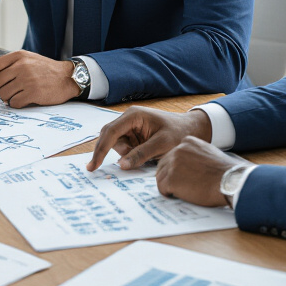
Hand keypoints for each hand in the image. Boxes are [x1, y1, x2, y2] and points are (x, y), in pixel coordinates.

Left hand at [0, 51, 78, 107]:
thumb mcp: (29, 59)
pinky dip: (15, 104)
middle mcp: (22, 66)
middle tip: (4, 92)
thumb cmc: (46, 69)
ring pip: (3, 94)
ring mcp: (27, 79)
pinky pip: (14, 102)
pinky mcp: (33, 93)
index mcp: (19, 56)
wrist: (67, 77)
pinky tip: (22, 100)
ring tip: (15, 96)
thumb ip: (11, 65)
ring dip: (6, 98)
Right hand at [87, 106, 213, 170]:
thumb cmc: (179, 133)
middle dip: (108, 152)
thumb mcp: (162, 145)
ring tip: (145, 156)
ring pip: (115, 143)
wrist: (191, 129)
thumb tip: (122, 165)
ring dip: (123, 154)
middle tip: (101, 169)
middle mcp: (128, 119)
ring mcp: (130, 126)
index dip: (100, 150)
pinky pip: (123, 146)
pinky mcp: (134, 135)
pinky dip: (128, 155)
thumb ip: (141, 154)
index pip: (110, 132)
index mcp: (133, 116)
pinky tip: (142, 156)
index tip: (94, 165)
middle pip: (108, 136)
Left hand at [156, 138, 251, 206]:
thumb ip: (195, 155)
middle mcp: (177, 150)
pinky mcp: (171, 179)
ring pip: (161, 177)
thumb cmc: (224, 172)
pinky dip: (168, 193)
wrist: (230, 181)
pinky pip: (162, 188)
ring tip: (179, 192)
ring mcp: (173, 164)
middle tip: (178, 186)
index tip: (181, 175)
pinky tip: (177, 196)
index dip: (175, 167)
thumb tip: (187, 165)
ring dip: (168, 186)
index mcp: (187, 142)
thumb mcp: (209, 153)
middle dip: (169, 176)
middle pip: (163, 165)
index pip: (172, 154)